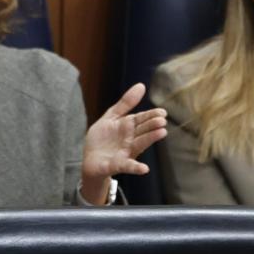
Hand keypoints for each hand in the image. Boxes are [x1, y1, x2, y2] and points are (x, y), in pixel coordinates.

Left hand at [80, 82, 167, 204]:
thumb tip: (142, 85)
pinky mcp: (116, 165)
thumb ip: (125, 103)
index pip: (141, 119)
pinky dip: (135, 167)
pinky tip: (144, 169)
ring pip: (139, 145)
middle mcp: (130, 140)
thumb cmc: (103, 138)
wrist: (90, 160)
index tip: (163, 112)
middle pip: (142, 130)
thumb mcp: (111, 117)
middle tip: (163, 121)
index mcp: (127, 127)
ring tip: (162, 133)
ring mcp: (124, 153)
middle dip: (152, 125)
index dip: (151, 115)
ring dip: (150, 139)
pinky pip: (127, 166)